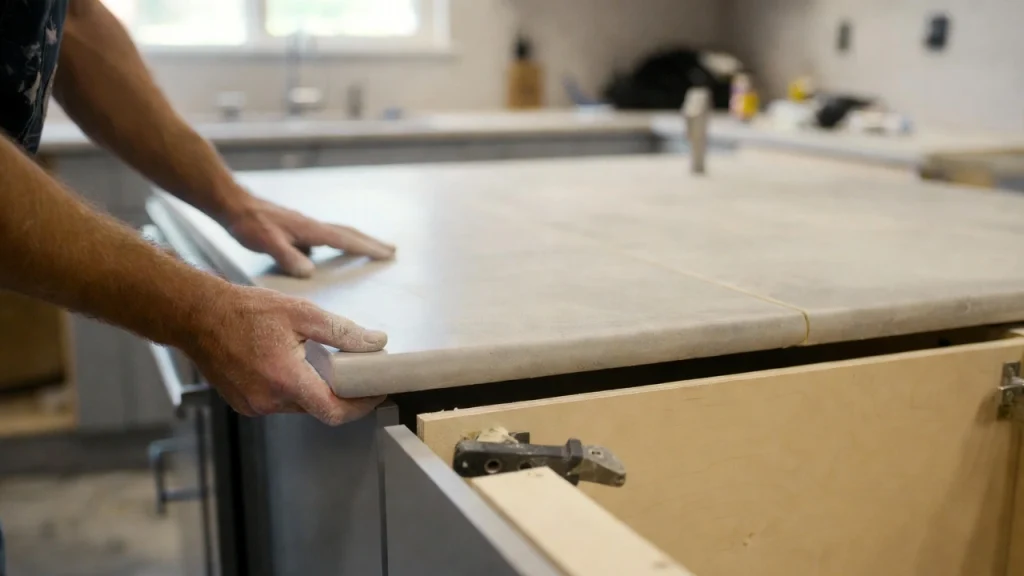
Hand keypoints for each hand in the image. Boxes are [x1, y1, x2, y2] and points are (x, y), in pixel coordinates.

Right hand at [185, 284, 386, 424]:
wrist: (198, 316)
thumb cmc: (245, 311)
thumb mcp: (301, 313)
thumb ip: (341, 332)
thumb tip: (375, 342)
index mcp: (285, 379)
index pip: (334, 411)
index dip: (360, 406)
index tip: (375, 394)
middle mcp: (268, 399)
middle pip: (318, 408)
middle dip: (339, 392)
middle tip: (353, 371)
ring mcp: (253, 405)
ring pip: (299, 406)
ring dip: (313, 389)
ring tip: (316, 361)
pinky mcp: (244, 404)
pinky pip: (278, 402)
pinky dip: (291, 388)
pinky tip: (289, 365)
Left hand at [225, 196, 395, 276]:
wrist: (233, 204)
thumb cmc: (249, 223)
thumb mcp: (267, 243)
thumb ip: (287, 257)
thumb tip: (309, 272)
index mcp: (310, 230)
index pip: (345, 240)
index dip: (368, 248)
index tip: (388, 254)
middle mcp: (312, 226)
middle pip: (349, 233)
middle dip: (371, 242)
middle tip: (392, 250)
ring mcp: (305, 226)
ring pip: (339, 234)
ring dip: (357, 241)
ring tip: (371, 249)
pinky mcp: (296, 229)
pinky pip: (324, 238)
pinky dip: (338, 242)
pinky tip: (331, 253)